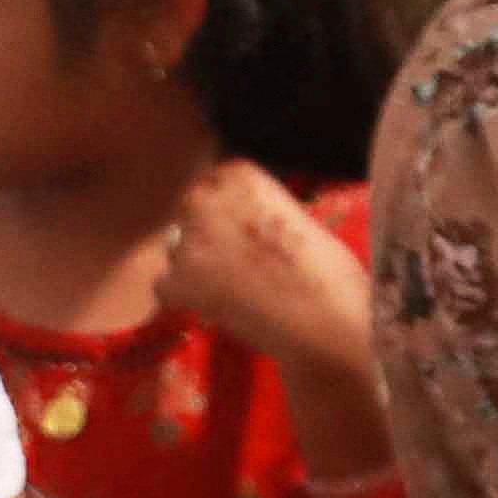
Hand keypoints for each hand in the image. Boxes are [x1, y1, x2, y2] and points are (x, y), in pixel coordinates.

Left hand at [159, 160, 379, 384]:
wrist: (331, 322)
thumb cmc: (331, 278)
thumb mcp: (298, 220)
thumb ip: (258, 213)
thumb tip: (236, 230)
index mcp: (240, 175)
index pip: (213, 184)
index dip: (225, 214)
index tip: (241, 236)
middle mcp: (208, 198)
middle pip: (190, 212)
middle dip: (206, 236)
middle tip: (235, 267)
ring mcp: (190, 239)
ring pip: (177, 250)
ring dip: (197, 270)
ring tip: (236, 294)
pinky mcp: (181, 280)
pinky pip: (166, 287)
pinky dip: (186, 301)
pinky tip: (217, 309)